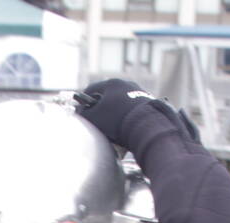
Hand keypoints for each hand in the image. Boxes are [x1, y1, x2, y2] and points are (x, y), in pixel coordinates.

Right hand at [73, 79, 199, 147]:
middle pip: (108, 96)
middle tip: (97, 121)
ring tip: (113, 129)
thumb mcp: (94, 119)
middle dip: (101, 109)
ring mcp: (139, 93)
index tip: (81, 110)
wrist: (147, 126)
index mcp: (112, 84)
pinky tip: (126, 131)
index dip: (83, 101)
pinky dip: (127, 119)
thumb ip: (84, 114)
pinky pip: (133, 111)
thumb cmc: (117, 120)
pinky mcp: (149, 105)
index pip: (92, 89)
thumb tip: (80, 112)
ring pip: (121, 104)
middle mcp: (127, 85)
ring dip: (115, 114)